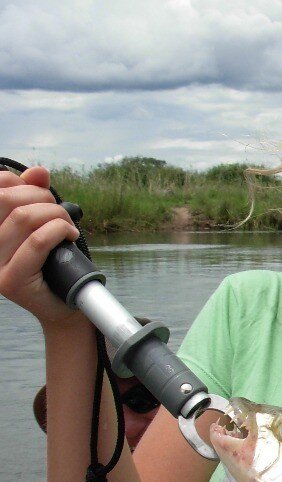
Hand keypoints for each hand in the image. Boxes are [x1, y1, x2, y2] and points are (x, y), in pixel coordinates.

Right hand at [0, 165, 81, 325]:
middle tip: (61, 213)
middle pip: (7, 200)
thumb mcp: (45, 224)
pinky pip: (36, 242)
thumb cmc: (57, 264)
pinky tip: (70, 236)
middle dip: (43, 198)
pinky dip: (59, 231)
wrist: (67, 306)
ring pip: (23, 218)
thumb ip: (36, 197)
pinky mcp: (11, 281)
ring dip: (55, 215)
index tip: (41, 191)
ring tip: (67, 227)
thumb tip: (39, 171)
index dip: (19, 182)